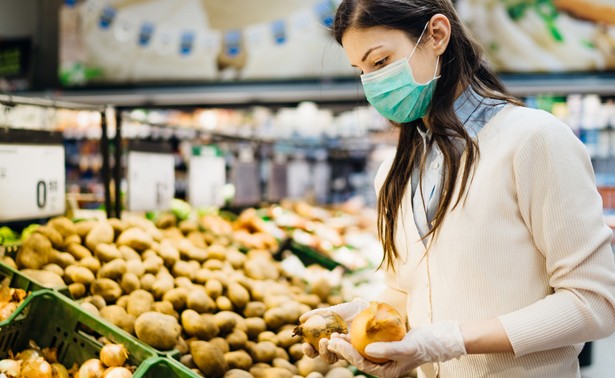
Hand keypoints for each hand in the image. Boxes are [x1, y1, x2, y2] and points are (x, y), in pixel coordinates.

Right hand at [300, 298, 368, 363]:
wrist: (370, 309)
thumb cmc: (352, 310)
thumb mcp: (334, 310)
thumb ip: (318, 314)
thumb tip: (301, 318)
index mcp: (328, 338)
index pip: (315, 349)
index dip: (308, 349)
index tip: (304, 344)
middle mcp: (337, 346)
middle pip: (322, 356)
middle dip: (314, 353)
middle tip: (313, 344)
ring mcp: (347, 350)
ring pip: (333, 358)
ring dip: (327, 351)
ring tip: (328, 339)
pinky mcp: (358, 352)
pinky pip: (347, 354)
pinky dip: (342, 346)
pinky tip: (342, 336)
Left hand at [327, 320, 465, 376]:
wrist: (434, 340)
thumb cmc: (421, 345)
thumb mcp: (406, 348)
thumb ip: (387, 350)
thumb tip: (366, 350)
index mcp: (384, 372)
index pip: (361, 364)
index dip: (347, 353)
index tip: (336, 343)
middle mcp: (380, 366)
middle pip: (357, 358)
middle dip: (342, 349)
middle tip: (329, 339)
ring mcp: (381, 357)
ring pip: (359, 350)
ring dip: (347, 342)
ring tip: (335, 333)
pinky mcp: (382, 347)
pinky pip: (366, 342)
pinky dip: (358, 335)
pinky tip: (349, 326)